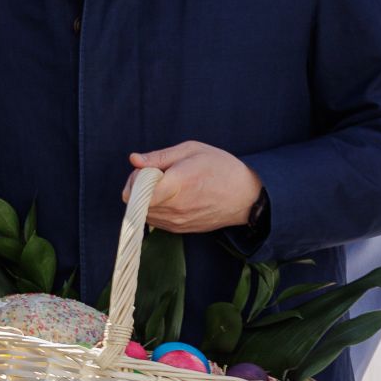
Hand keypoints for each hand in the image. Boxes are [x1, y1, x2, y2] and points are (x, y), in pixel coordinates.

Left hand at [123, 141, 262, 233]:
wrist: (246, 196)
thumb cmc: (220, 167)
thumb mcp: (191, 150)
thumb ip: (159, 156)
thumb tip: (134, 159)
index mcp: (178, 184)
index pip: (137, 193)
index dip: (134, 179)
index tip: (145, 170)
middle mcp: (176, 208)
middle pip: (136, 203)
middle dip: (138, 187)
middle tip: (154, 175)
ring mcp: (179, 222)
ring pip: (143, 214)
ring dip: (145, 199)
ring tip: (163, 185)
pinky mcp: (181, 229)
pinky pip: (155, 221)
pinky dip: (154, 209)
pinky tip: (169, 197)